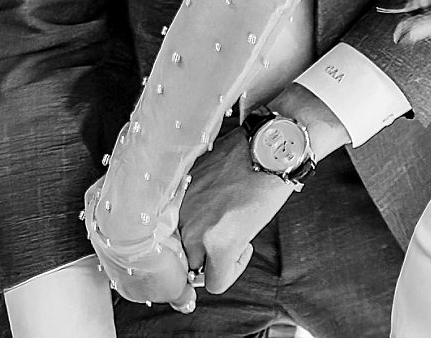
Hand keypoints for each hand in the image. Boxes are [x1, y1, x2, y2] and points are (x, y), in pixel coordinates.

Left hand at [177, 127, 290, 296]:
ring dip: (216, 261)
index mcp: (169, 201)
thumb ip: (191, 202)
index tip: (198, 243)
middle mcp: (177, 218)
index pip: (161, 243)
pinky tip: (245, 246)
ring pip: (196, 273)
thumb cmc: (244, 154)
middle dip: (201, 252)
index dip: (183, 244)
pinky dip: (232, 271)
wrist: (270, 148)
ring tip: (236, 236)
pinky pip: (217, 281)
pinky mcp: (220, 245)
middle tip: (222, 237)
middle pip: (179, 258)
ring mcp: (196, 232)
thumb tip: (195, 222)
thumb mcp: (204, 174)